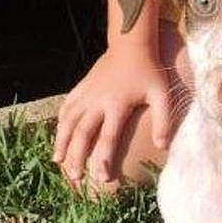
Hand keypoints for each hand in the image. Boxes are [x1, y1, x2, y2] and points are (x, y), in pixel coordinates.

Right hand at [53, 43, 170, 185]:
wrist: (131, 44)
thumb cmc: (149, 71)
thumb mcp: (161, 95)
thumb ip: (163, 121)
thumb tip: (163, 146)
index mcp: (116, 105)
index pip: (107, 138)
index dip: (102, 159)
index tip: (101, 179)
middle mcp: (97, 101)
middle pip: (82, 134)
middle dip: (77, 157)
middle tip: (76, 178)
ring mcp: (86, 94)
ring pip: (68, 122)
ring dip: (62, 143)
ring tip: (58, 162)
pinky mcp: (81, 87)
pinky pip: (66, 108)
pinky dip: (60, 123)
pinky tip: (58, 137)